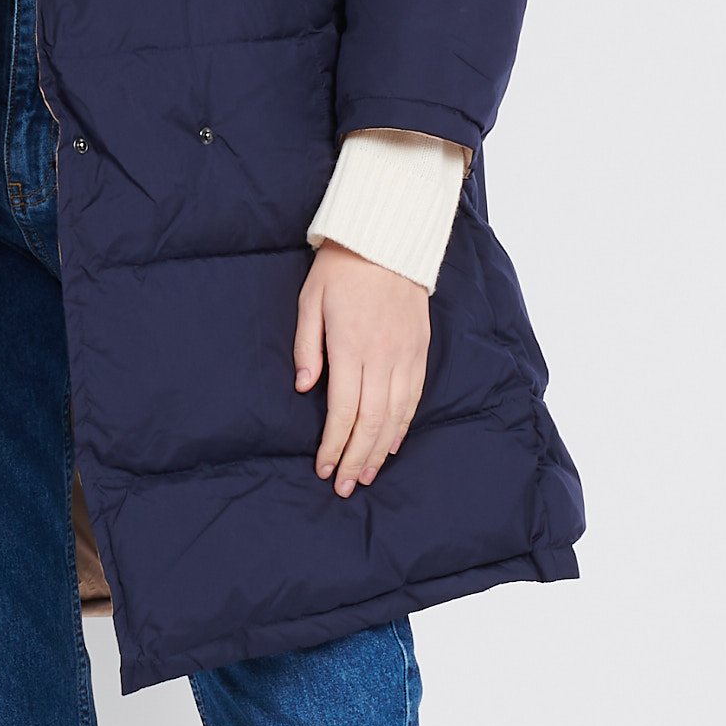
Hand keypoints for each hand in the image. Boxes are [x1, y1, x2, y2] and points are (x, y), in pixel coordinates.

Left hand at [293, 242, 430, 495]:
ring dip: (380, 451)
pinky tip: (391, 443)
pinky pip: (414, 396)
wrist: (388, 239)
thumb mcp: (310, 301)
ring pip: (395, 416)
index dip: (333, 446)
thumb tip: (306, 390)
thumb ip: (306, 348)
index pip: (344, 412)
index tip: (322, 468)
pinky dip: (403, 425)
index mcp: (350, 347)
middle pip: (371, 423)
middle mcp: (382, 357)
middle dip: (355, 459)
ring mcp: (405, 355)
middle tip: (343, 486)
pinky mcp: (420, 349)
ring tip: (365, 475)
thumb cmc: (341, 268)